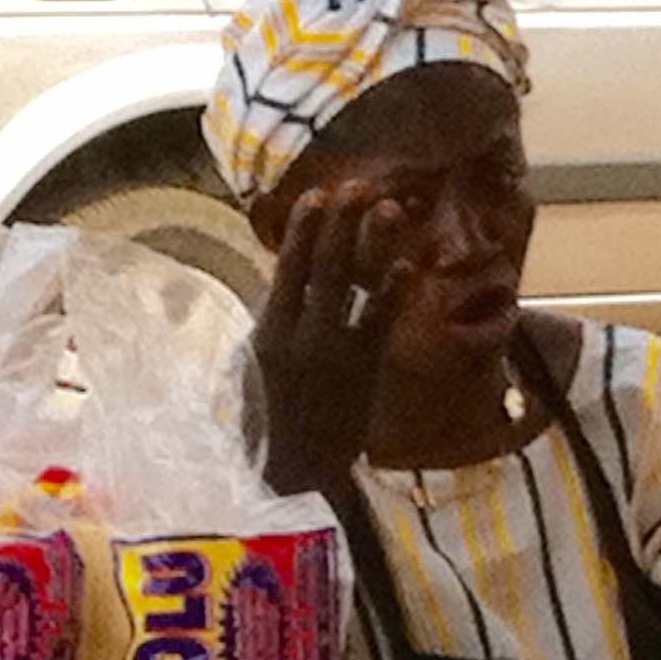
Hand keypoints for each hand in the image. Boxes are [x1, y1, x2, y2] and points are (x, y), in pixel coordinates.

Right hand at [253, 184, 409, 494]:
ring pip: (354, 288)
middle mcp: (300, 338)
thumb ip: (271, 325)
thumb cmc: (268, 422)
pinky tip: (407, 266)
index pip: (285, 271)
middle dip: (342, 224)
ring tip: (388, 208)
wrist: (296, 475)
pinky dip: (392, 293)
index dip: (301, 231)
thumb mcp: (253, 370)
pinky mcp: (363, 371)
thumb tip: (284, 282)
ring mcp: (335, 354)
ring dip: (372, 245)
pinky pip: (380, 324)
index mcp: (267, 335)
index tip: (314, 195)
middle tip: (358, 184)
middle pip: (323, 268)